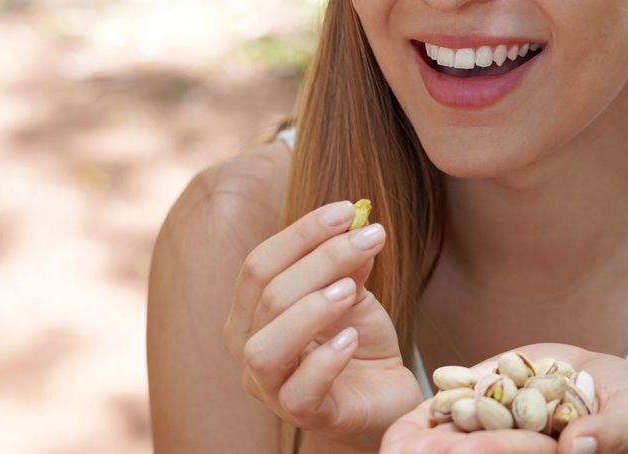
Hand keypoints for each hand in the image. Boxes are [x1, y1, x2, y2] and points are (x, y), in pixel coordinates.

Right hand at [223, 201, 423, 451]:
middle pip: (267, 295)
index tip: (347, 211)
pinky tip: (352, 341)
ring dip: (311, 310)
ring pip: (266, 346)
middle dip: (321, 259)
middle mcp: (247, 347)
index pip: (259, 264)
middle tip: (369, 238)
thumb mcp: (352, 294)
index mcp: (250, 312)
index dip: (301, 233)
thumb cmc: (355, 342)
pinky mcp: (302, 416)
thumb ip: (346, 265)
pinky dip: (326, 362)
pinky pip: (299, 392)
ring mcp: (269, 387)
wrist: (380, 397)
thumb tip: (355, 225)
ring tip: (350, 291)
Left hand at [381, 343, 627, 453]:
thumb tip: (577, 446)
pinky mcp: (469, 414)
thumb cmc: (621, 400)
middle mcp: (519, 451)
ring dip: (426, 451)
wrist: (590, 375)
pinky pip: (441, 423)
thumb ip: (616, 429)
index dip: (499, 452)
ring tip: (401, 451)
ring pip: (456, 447)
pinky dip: (418, 431)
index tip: (474, 450)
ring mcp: (490, 439)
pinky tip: (396, 441)